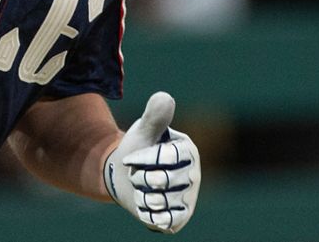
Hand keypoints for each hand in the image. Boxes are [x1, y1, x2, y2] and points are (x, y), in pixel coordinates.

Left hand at [104, 91, 200, 233]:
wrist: (125, 177)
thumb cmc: (137, 149)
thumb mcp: (143, 130)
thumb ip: (154, 115)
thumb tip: (165, 97)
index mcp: (188, 150)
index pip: (167, 157)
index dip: (144, 159)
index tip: (129, 159)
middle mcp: (193, 175)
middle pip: (160, 180)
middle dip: (139, 177)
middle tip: (137, 174)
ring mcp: (188, 198)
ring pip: (157, 201)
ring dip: (139, 195)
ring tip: (141, 189)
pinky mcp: (180, 218)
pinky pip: (162, 220)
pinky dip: (146, 213)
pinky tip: (145, 205)